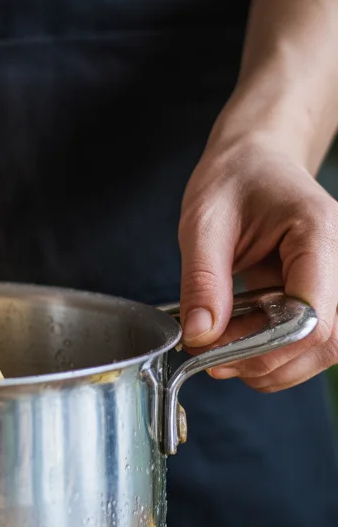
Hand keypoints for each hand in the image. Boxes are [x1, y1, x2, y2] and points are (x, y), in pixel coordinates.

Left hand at [178, 134, 337, 390]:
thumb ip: (203, 280)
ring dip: (270, 364)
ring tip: (221, 346)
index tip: (214, 348)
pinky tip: (241, 339)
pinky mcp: (328, 296)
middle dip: (264, 360)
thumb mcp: (203, 222)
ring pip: (325, 351)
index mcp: (319, 232)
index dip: (265, 345)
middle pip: (325, 340)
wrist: (255, 162)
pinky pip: (314, 342)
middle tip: (210, 354)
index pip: (313, 313)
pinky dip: (276, 354)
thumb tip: (201, 336)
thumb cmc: (233, 180)